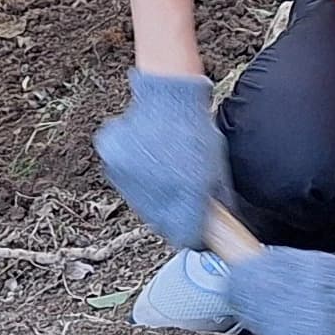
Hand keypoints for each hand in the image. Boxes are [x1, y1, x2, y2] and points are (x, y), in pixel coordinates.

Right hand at [93, 68, 223, 250]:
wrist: (168, 98)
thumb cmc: (194, 129)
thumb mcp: (217, 168)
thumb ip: (216, 200)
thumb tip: (220, 225)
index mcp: (186, 196)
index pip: (185, 236)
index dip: (192, 233)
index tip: (196, 228)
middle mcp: (156, 194)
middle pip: (161, 224)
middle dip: (172, 215)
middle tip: (180, 197)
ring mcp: (130, 180)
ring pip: (142, 205)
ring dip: (153, 198)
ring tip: (164, 171)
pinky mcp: (113, 165)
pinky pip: (126, 183)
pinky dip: (136, 178)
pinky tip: (148, 160)